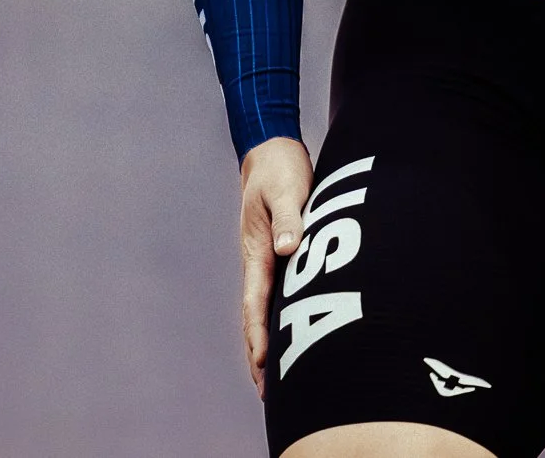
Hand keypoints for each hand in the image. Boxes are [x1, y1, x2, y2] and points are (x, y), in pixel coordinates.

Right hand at [239, 135, 313, 394]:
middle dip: (259, 354)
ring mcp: (268, 260)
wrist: (272, 152)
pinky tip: (288, 335)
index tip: (262, 363)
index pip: (256, 301)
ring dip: (267, 343)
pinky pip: (276, 295)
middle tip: (267, 393)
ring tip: (273, 381)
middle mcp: (260, 261)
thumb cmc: (279, 169)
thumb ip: (288, 216)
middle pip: (256, 316)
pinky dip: (277, 321)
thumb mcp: (285, 188)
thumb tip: (288, 247)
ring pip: (264, 310)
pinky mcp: (280, 255)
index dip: (260, 333)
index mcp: (258, 250)